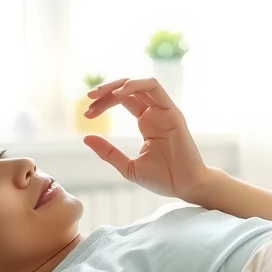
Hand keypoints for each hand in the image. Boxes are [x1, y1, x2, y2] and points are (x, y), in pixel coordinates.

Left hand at [81, 77, 212, 200]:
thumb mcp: (128, 166)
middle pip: (129, 89)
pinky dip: (135, 86)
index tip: (86, 115)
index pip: (123, 100)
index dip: (103, 103)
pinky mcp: (172, 111)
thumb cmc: (163, 178)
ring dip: (118, 84)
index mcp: (147, 122)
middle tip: (88, 98)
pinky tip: (119, 94)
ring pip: (141, 84)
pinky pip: (154, 88)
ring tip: (99, 94)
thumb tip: (86, 137)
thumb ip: (108, 152)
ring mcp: (164, 111)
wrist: (186, 187)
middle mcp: (155, 113)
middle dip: (106, 90)